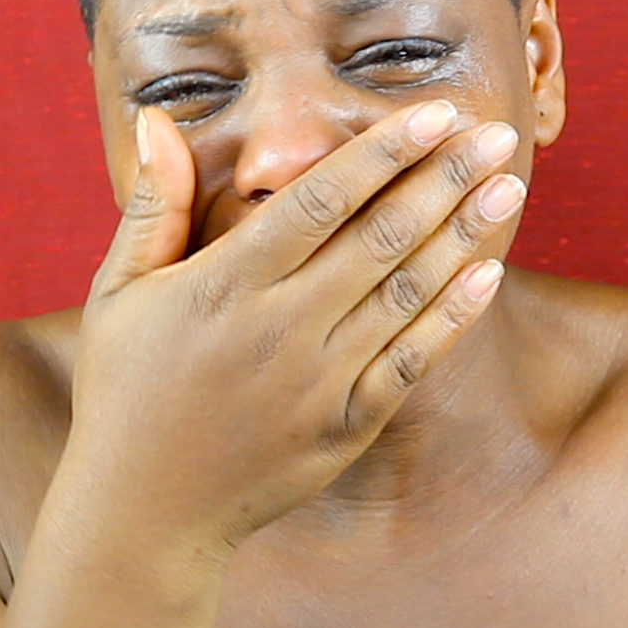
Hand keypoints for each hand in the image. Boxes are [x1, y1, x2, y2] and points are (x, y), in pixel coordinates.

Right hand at [60, 99, 525, 556]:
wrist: (142, 514)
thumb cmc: (125, 390)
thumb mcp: (119, 292)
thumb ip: (154, 205)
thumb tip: (156, 119)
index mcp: (225, 284)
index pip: (320, 199)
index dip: (383, 152)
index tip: (434, 113)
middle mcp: (280, 328)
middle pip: (380, 237)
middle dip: (444, 179)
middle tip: (496, 132)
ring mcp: (318, 382)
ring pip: (406, 293)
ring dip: (463, 235)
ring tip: (508, 184)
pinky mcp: (344, 427)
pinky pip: (411, 362)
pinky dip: (452, 317)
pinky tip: (488, 273)